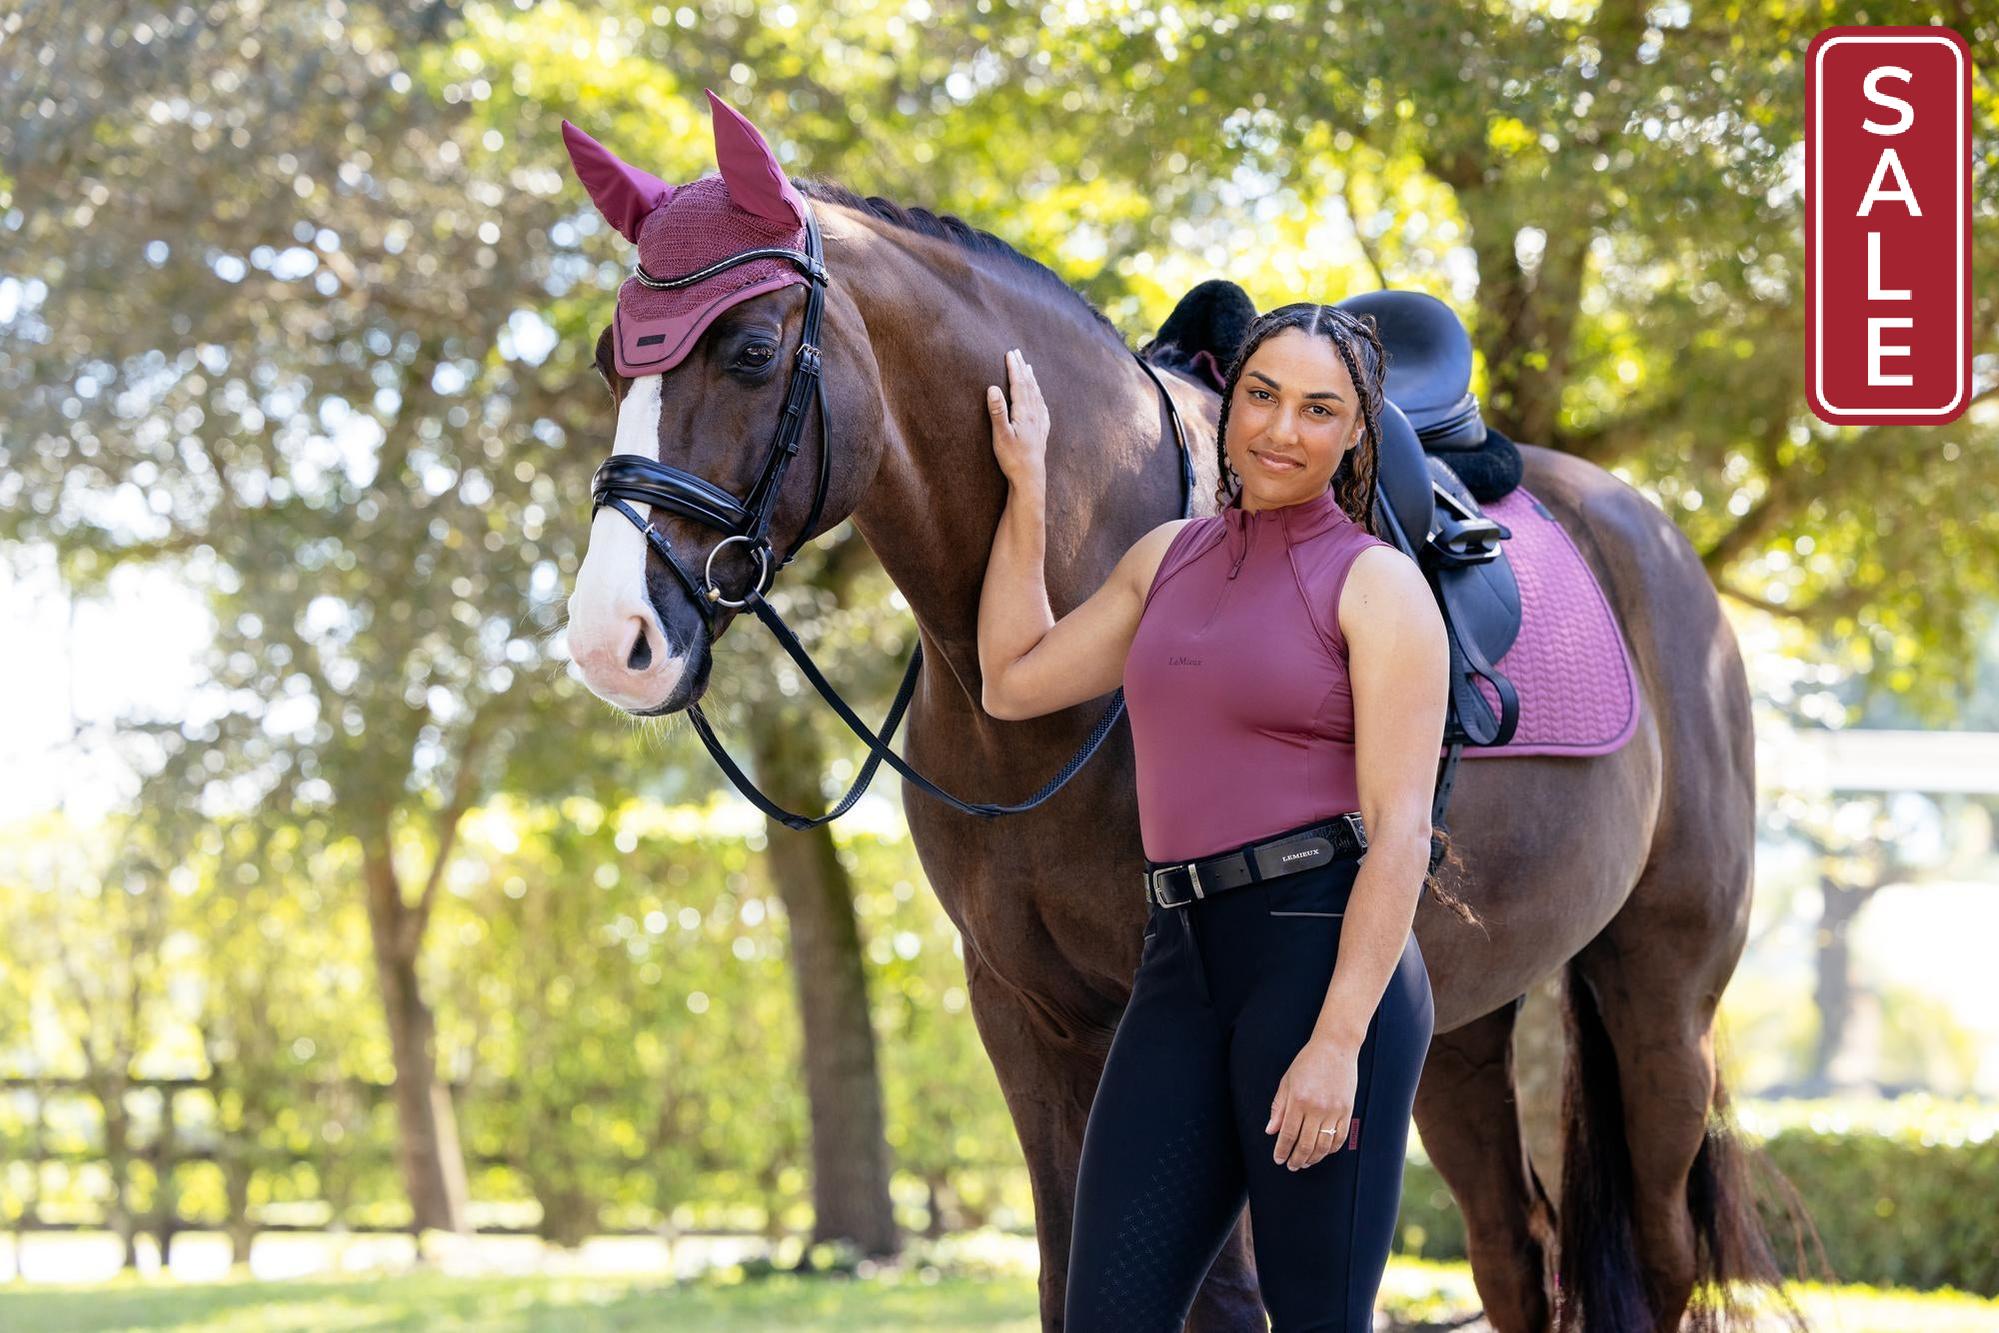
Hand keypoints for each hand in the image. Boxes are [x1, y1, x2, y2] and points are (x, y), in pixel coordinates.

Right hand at [987, 348, 1048, 490]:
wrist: (1030, 478)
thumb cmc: (1013, 458)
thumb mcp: (1001, 435)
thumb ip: (997, 411)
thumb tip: (992, 387)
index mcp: (1024, 413)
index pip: (1019, 384)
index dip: (1014, 368)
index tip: (1010, 353)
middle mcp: (1035, 415)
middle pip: (1029, 386)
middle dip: (1022, 368)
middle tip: (1017, 353)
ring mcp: (1040, 424)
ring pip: (1037, 396)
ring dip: (1032, 380)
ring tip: (1029, 368)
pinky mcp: (1042, 433)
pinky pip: (1043, 409)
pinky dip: (1040, 398)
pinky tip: (1040, 399)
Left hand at [1265, 1035, 1358, 1170]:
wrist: (1335, 1047)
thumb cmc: (1308, 1062)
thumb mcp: (1287, 1081)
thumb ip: (1278, 1108)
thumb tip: (1271, 1131)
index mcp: (1298, 1100)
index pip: (1288, 1134)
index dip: (1282, 1150)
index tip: (1278, 1159)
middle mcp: (1317, 1108)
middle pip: (1305, 1144)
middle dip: (1297, 1159)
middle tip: (1291, 1166)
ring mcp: (1334, 1111)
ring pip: (1323, 1145)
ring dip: (1313, 1158)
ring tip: (1305, 1162)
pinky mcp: (1347, 1111)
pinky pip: (1340, 1138)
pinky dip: (1331, 1150)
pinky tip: (1323, 1152)